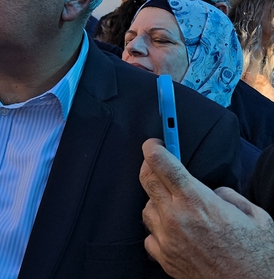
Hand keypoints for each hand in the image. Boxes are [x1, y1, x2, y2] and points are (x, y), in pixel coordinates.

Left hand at [140, 138, 273, 278]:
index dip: (154, 149)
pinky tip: (175, 232)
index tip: (153, 144)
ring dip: (157, 202)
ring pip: (146, 208)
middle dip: (149, 167)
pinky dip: (159, 230)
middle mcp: (176, 217)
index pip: (163, 164)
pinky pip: (150, 235)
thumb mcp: (254, 216)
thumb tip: (212, 192)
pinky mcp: (164, 258)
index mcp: (197, 201)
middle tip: (156, 164)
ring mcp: (166, 239)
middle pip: (146, 180)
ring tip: (176, 206)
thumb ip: (228, 195)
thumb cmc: (258, 255)